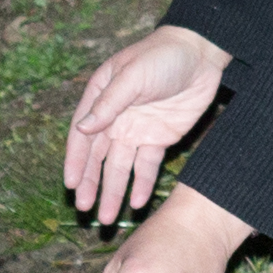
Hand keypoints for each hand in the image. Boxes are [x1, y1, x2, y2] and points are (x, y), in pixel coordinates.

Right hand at [65, 23, 230, 226]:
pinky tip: (136, 203)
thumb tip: (82, 129)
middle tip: (84, 209)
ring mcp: (137, 130)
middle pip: (98, 157)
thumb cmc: (161, 55)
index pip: (82, 135)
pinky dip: (141, 184)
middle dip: (91, 184)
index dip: (75, 160)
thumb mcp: (132, 76)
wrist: (201, 54)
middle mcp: (115, 118)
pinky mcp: (159, 139)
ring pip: (120, 167)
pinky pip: (147, 166)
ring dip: (113, 192)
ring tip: (107, 218)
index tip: (71, 184)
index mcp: (100, 98)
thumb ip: (109, 103)